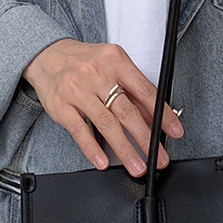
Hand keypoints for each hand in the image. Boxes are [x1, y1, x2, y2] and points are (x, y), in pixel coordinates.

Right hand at [22, 39, 182, 174]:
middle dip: (146, 139)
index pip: (145, 91)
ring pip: (106, 124)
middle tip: (159, 158)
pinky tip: (103, 162)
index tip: (174, 132)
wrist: (48, 56)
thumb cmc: (86, 63)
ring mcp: (78, 91)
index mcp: (116, 62)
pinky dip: (93, 149)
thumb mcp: (113, 66)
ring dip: (124, 149)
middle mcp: (97, 75)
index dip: (162, 114)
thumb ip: (134, 90)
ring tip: (137, 166)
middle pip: (127, 112)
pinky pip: (80, 131)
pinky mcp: (61, 106)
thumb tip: (156, 116)